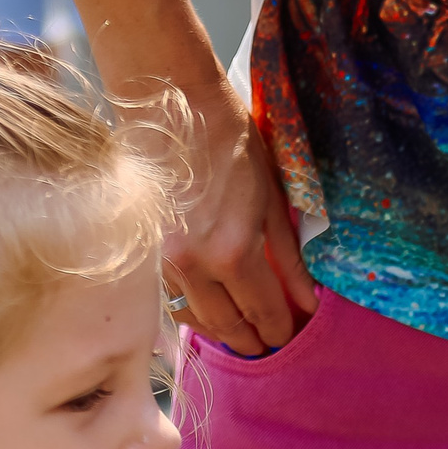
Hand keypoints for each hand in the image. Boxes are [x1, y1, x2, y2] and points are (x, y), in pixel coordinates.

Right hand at [162, 79, 317, 355]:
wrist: (170, 101)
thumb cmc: (230, 142)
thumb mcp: (272, 200)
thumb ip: (289, 258)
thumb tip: (307, 302)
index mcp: (232, 252)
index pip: (263, 312)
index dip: (278, 330)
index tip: (288, 338)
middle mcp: (193, 264)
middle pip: (227, 325)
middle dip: (251, 341)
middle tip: (267, 347)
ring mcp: (160, 259)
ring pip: (192, 316)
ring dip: (218, 331)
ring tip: (239, 334)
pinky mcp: (140, 249)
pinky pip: (166, 296)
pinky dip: (188, 309)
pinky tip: (205, 311)